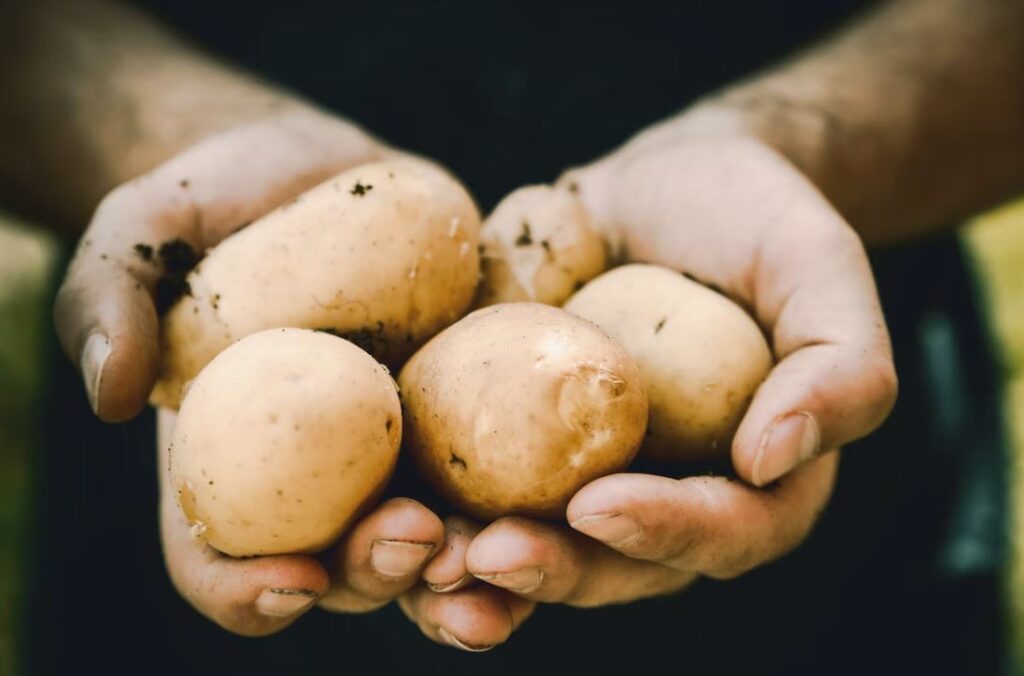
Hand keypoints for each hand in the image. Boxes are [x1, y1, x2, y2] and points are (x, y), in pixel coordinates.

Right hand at [59, 109, 533, 646]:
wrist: (310, 170)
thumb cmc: (213, 206)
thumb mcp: (142, 232)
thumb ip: (108, 298)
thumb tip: (111, 393)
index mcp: (227, 467)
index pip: (219, 563)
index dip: (246, 592)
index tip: (294, 579)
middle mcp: (316, 483)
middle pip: (343, 569)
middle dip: (382, 574)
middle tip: (418, 538)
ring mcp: (397, 454)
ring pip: (433, 544)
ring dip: (470, 569)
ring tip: (502, 550)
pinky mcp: (465, 413)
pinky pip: (500, 472)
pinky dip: (530, 497)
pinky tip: (568, 493)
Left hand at [450, 108, 889, 616]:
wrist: (661, 185)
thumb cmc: (752, 220)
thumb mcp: (819, 267)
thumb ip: (841, 363)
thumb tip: (775, 458)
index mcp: (750, 480)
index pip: (722, 532)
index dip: (666, 533)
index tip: (602, 506)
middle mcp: (661, 495)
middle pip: (613, 566)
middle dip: (553, 570)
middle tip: (492, 555)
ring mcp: (578, 475)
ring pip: (531, 552)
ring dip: (472, 575)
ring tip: (422, 560)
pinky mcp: (508, 441)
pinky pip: (466, 493)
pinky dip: (424, 511)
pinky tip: (380, 511)